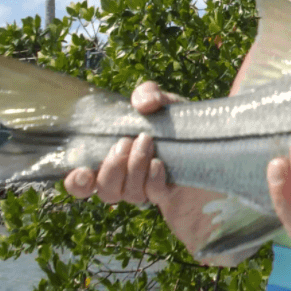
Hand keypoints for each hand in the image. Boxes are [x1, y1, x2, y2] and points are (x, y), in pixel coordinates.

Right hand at [63, 81, 178, 204]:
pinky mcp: (167, 196)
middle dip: (111, 167)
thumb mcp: (165, 103)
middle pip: (104, 190)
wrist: (215, 143)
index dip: (76, 183)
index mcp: (114, 159)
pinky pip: (151, 193)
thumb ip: (149, 94)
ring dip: (133, 168)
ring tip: (147, 143)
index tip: (83, 171)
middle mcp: (126, 180)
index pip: (81, 182)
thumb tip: (142, 103)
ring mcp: (146, 190)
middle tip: (127, 142)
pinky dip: (153, 179)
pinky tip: (160, 164)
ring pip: (125, 194)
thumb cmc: (180, 124)